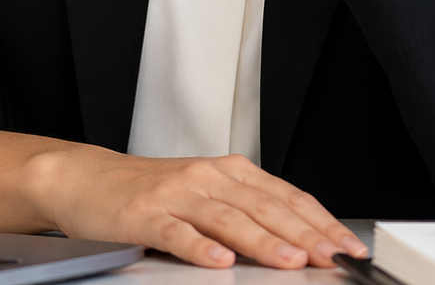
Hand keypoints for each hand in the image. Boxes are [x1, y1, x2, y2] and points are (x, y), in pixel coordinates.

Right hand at [43, 144, 366, 268]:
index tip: (347, 244)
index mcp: (229, 171)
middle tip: (334, 257)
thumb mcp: (205, 196)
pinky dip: (201, 247)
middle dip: (305, 234)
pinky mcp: (146, 214)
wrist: (88, 179)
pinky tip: (219, 262)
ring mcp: (177, 194)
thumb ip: (245, 214)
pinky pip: (178, 232)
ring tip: (291, 262)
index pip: (286, 196)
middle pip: (265, 205)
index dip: (319, 220)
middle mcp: (208, 177)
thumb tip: (296, 243)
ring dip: (263, 241)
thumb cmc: (150, 192)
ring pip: (229, 218)